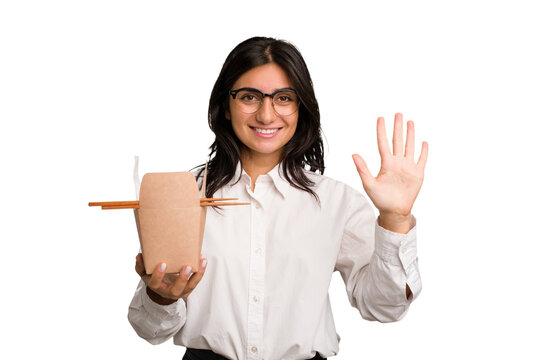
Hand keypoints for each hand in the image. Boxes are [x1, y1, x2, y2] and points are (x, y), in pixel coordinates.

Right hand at [135, 253, 206, 304]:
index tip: (162, 264)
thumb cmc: (154, 278)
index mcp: (156, 287)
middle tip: (186, 266)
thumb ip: (140, 265)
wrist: (164, 289)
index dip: (158, 275)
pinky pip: (196, 280)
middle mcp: (169, 292)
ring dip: (197, 274)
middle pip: (176, 289)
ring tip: (201, 260)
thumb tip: (139, 256)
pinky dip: (201, 271)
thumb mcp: (145, 273)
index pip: (155, 283)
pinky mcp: (189, 288)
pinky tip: (203, 260)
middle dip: (182, 278)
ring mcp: (181, 292)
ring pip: (191, 285)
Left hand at [352, 113, 427, 228]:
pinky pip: (421, 160)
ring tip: (410, 122)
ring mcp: (408, 167)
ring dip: (410, 135)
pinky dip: (423, 151)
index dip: (382, 131)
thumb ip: (362, 169)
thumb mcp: (369, 184)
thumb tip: (353, 154)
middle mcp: (397, 162)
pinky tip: (424, 142)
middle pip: (398, 141)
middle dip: (398, 127)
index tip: (381, 118)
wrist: (394, 211)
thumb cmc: (380, 199)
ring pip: (409, 147)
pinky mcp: (417, 174)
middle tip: (398, 114)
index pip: (383, 143)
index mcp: (386, 163)